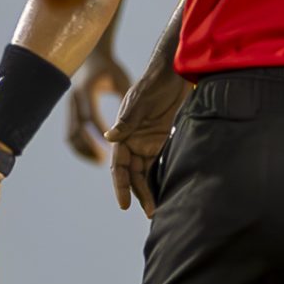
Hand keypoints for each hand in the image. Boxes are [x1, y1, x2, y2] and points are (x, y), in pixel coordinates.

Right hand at [63, 47, 132, 163]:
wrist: (90, 55)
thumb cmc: (109, 68)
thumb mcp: (120, 79)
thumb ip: (124, 98)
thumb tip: (129, 120)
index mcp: (87, 91)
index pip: (91, 117)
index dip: (99, 134)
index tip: (110, 148)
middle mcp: (75, 100)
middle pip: (76, 130)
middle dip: (89, 147)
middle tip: (103, 160)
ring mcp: (70, 106)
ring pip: (71, 135)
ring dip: (84, 150)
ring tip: (99, 160)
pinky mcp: (70, 111)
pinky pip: (72, 133)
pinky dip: (81, 145)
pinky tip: (94, 152)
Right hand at [107, 67, 188, 216]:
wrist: (174, 70)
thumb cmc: (154, 81)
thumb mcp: (140, 99)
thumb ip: (127, 119)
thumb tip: (109, 138)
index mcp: (122, 133)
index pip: (118, 165)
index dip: (120, 186)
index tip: (124, 204)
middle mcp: (132, 140)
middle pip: (132, 174)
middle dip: (138, 193)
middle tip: (149, 212)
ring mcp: (148, 141)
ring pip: (145, 172)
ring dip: (150, 189)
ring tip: (157, 209)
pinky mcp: (163, 139)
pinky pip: (159, 163)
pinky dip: (161, 177)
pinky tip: (168, 191)